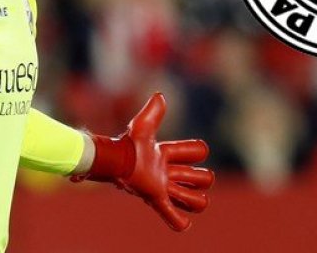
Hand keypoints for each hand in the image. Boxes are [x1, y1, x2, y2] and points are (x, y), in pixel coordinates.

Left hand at [72, 93, 213, 230]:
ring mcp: (164, 188)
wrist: (114, 163)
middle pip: (202, 179)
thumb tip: (160, 95)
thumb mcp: (142, 127)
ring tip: (178, 194)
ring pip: (195, 200)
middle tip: (180, 175)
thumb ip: (152, 112)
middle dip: (200, 179)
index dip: (196, 151)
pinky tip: (180, 221)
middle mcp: (168, 172)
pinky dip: (179, 221)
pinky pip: (174, 218)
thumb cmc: (127, 144)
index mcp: (167, 154)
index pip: (197, 152)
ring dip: (193, 200)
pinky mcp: (157, 199)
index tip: (184, 149)